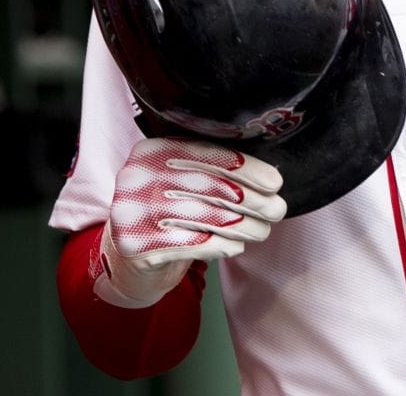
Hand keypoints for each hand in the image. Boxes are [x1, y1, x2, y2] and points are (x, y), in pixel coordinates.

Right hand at [95, 139, 285, 307]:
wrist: (128, 254)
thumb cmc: (167, 209)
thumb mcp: (181, 179)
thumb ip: (212, 169)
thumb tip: (268, 176)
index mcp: (152, 150)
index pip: (208, 156)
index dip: (247, 169)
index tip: (275, 183)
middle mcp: (138, 177)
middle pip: (210, 188)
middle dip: (252, 200)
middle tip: (277, 210)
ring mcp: (133, 212)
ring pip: (205, 217)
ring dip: (243, 226)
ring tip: (263, 230)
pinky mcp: (137, 245)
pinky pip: (192, 245)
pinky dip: (221, 245)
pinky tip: (237, 246)